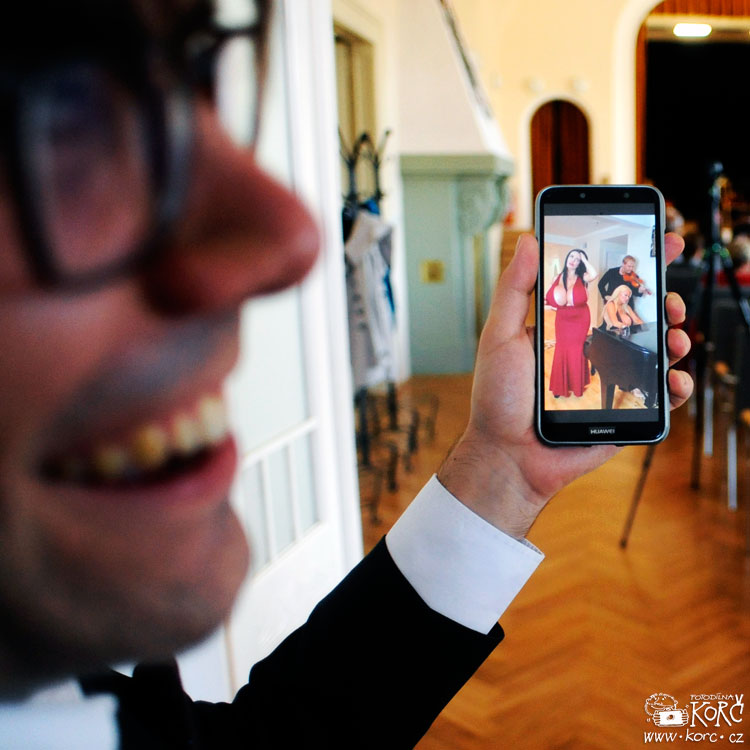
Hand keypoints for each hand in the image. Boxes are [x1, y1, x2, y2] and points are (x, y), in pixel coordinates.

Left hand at [437, 233, 692, 538]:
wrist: (508, 455)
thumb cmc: (498, 398)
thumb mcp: (499, 336)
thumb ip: (513, 290)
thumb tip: (529, 240)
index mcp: (566, 326)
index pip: (604, 288)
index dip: (633, 266)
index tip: (659, 240)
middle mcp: (592, 347)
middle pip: (639, 315)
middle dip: (663, 299)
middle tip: (668, 297)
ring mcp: (610, 377)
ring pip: (655, 350)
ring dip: (675, 337)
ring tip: (673, 336)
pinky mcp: (623, 409)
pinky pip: (659, 395)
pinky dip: (676, 385)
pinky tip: (673, 380)